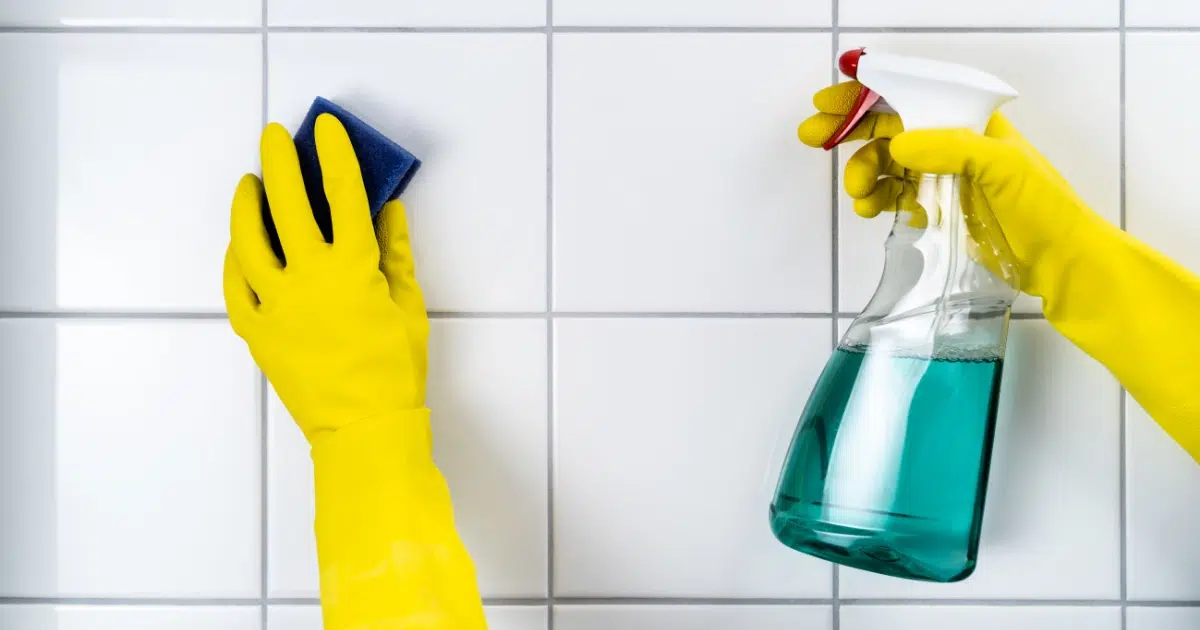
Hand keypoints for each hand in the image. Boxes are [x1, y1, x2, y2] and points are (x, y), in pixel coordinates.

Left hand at [223, 114, 428, 441]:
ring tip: (248, 183)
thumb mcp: (409, 306)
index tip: (326, 129)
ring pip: (249, 239)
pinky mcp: (257, 331)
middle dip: (281, 161)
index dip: (335, 154)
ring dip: (246, 204)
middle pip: (289, 203)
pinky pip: (235, 286)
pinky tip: (238, 245)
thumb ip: (397, 254)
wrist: (365, 427)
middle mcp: (310, 278)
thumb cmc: (395, 371)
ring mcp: (277, 304)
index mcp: (354, 268)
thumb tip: (391, 213)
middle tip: (275, 137)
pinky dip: (234, 260)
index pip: (343, 194)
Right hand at [799, 81, 1101, 297]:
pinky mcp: (939, 210)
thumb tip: (899, 143)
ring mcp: (944, 178)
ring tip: (858, 195)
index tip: (830, 103)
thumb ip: (951, 148)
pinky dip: (877, 201)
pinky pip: (895, 197)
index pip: (913, 97)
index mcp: (971, 123)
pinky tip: (872, 211)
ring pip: (886, 165)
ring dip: (863, 174)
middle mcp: (954, 145)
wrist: (1059, 263)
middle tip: (814, 138)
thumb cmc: (1044, 209)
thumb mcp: (1004, 167)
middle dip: (850, 132)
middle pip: (890, 128)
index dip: (869, 96)